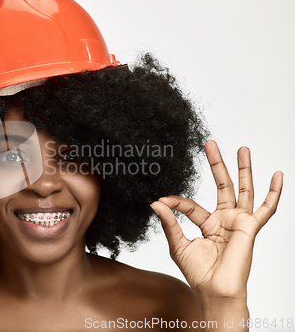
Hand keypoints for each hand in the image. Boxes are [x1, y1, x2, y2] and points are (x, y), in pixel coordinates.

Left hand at [150, 140, 282, 300]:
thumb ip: (169, 222)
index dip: (176, 202)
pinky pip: (267, 208)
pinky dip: (274, 192)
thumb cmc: (197, 272)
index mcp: (208, 224)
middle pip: (222, 186)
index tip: (162, 200)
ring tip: (242, 149)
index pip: (191, 205)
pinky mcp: (250, 227)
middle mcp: (225, 220)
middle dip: (216, 164)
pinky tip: (278, 175)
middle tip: (209, 144)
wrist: (214, 290)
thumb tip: (155, 203)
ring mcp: (239, 222)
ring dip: (243, 169)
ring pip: (243, 190)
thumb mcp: (178, 244)